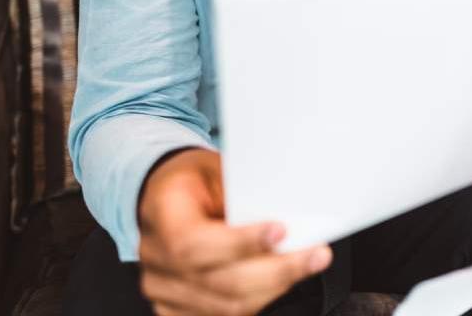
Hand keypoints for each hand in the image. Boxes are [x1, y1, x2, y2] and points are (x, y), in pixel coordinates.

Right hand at [137, 148, 332, 315]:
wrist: (168, 195)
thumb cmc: (196, 180)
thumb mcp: (217, 170)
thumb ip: (243, 193)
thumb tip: (287, 210)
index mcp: (162, 217)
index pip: (194, 244)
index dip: (240, 243)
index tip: (281, 231)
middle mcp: (156, 259)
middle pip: (218, 283)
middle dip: (276, 271)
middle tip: (315, 255)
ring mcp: (164, 289)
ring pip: (227, 306)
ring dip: (274, 287)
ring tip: (306, 264)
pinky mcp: (177, 308)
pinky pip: (223, 315)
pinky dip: (258, 299)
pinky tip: (280, 280)